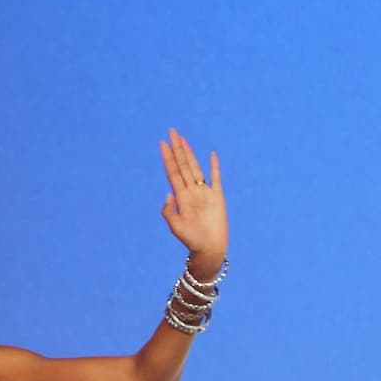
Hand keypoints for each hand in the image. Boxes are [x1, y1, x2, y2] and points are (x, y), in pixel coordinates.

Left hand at [159, 128, 226, 269]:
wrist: (208, 249)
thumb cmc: (191, 240)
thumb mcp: (176, 227)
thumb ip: (169, 211)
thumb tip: (168, 193)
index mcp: (181, 197)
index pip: (172, 172)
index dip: (168, 157)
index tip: (162, 143)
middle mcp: (191, 192)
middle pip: (183, 165)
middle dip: (177, 149)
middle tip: (171, 132)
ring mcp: (204, 192)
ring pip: (195, 168)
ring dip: (190, 153)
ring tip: (183, 139)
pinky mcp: (218, 197)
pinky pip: (216, 178)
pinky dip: (214, 167)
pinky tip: (212, 155)